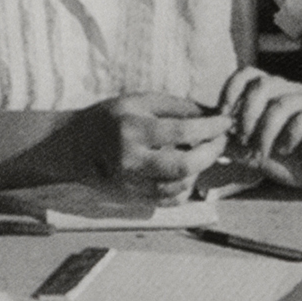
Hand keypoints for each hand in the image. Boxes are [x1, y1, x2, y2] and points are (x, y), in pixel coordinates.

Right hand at [67, 90, 230, 197]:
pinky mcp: (132, 198)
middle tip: (221, 141)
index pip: (182, 131)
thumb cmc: (111, 117)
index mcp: (132, 130)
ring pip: (179, 186)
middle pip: (184, 166)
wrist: (75, 146)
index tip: (226, 121)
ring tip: (203, 153)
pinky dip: (185, 187)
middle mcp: (130, 160)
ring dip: (200, 170)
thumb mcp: (140, 101)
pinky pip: (169, 200)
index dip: (211, 128)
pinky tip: (187, 172)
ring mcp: (131, 184)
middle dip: (211, 153)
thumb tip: (212, 113)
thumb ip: (176, 105)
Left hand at [223, 66, 301, 188]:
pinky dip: (290, 135)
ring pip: (282, 104)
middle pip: (263, 85)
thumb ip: (234, 145)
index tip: (223, 118)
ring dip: (265, 131)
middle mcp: (291, 92)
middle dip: (247, 114)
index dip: (230, 91)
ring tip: (261, 153)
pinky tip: (285, 150)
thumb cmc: (293, 159)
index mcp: (272, 94)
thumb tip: (207, 139)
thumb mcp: (256, 153)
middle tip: (243, 141)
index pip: (247, 74)